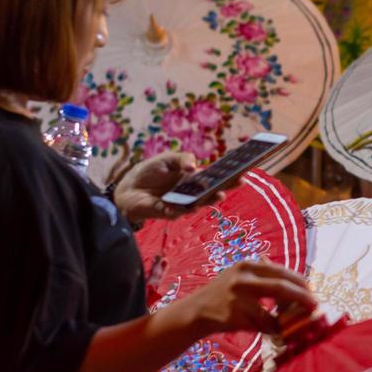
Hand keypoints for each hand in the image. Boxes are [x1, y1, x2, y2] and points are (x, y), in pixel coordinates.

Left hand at [113, 152, 234, 224]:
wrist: (127, 188)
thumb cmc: (148, 173)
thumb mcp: (166, 159)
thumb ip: (181, 159)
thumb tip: (194, 166)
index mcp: (194, 178)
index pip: (215, 176)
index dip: (229, 173)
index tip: (244, 169)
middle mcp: (191, 192)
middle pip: (213, 191)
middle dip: (227, 186)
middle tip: (240, 181)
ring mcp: (183, 204)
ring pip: (201, 203)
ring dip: (210, 199)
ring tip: (219, 194)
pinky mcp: (170, 213)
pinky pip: (179, 211)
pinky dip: (181, 208)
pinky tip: (186, 204)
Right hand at [176, 260, 315, 336]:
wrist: (197, 310)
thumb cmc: (225, 294)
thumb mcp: (242, 276)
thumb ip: (265, 276)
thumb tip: (300, 284)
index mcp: (248, 266)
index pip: (281, 272)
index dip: (300, 282)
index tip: (311, 290)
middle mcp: (242, 279)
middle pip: (281, 287)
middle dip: (302, 297)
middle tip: (314, 305)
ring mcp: (238, 298)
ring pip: (273, 311)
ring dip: (286, 318)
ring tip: (292, 321)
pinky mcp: (235, 317)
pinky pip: (262, 326)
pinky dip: (271, 329)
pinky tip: (271, 329)